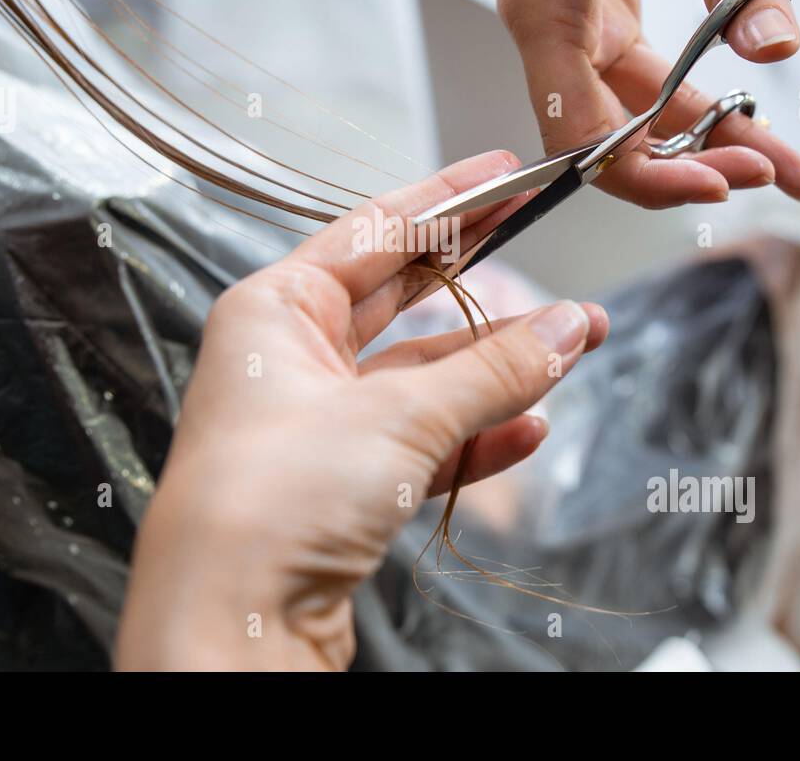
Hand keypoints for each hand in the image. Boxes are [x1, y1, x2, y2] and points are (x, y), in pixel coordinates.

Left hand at [115, 152, 609, 669]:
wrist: (228, 626)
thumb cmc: (271, 501)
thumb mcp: (398, 418)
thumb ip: (492, 371)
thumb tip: (568, 327)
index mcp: (275, 310)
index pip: (377, 230)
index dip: (450, 197)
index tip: (507, 171)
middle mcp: (289, 359)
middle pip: (400, 297)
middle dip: (480, 278)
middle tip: (544, 238)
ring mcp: (316, 425)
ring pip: (420, 379)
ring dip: (493, 371)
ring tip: (571, 347)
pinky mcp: (340, 487)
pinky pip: (420, 445)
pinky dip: (473, 439)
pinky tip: (527, 429)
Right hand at [499, 0, 799, 206]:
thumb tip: (777, 47)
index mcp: (541, 5)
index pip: (579, 130)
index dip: (645, 172)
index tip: (718, 183)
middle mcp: (545, 21)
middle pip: (608, 130)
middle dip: (688, 161)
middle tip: (769, 172)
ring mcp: (568, 16)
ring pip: (631, 107)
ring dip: (700, 136)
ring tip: (778, 158)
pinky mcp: (596, 4)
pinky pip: (641, 73)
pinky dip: (690, 96)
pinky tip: (743, 114)